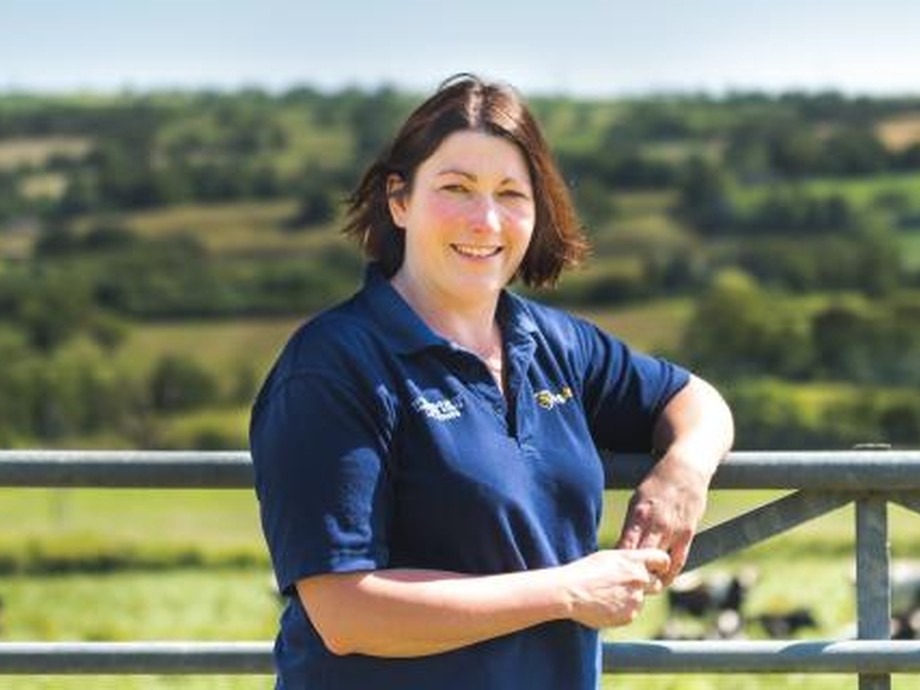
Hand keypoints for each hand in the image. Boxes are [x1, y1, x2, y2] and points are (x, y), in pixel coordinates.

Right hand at [560, 548, 669, 628]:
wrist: (571, 591)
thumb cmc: (584, 571)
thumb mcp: (608, 558)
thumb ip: (628, 563)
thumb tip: (637, 568)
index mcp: (634, 560)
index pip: (663, 560)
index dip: (660, 566)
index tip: (655, 570)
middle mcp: (639, 578)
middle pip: (656, 584)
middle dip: (646, 586)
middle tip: (626, 586)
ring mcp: (636, 598)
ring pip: (640, 600)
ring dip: (629, 600)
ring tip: (606, 596)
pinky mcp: (630, 615)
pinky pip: (630, 613)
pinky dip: (620, 611)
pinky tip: (603, 606)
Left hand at [617, 457, 708, 584]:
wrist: (685, 471)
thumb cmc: (656, 485)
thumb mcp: (637, 500)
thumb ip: (631, 524)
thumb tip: (620, 547)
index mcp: (638, 515)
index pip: (625, 546)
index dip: (617, 564)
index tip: (609, 576)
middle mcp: (655, 525)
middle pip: (641, 559)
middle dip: (633, 575)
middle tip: (624, 590)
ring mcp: (673, 531)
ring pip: (660, 563)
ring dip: (652, 578)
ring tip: (643, 590)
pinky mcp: (688, 534)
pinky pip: (679, 560)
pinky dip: (671, 573)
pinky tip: (663, 581)